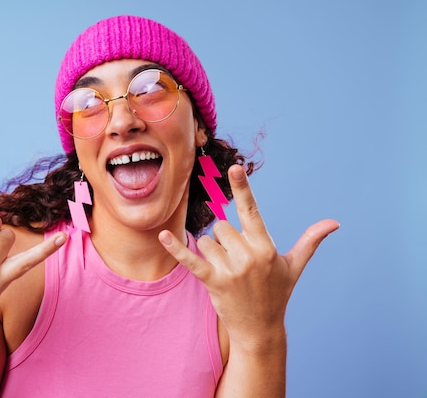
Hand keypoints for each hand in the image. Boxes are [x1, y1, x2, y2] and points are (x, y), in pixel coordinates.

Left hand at [159, 164, 338, 347]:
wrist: (260, 329)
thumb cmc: (277, 293)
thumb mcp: (293, 266)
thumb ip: (310, 241)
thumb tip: (333, 223)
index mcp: (266, 247)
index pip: (251, 211)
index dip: (242, 188)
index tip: (234, 168)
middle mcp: (249, 256)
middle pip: (222, 226)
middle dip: (225, 239)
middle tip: (237, 261)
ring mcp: (230, 270)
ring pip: (207, 240)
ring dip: (212, 252)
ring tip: (226, 271)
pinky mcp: (213, 282)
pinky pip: (191, 260)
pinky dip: (176, 248)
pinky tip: (162, 235)